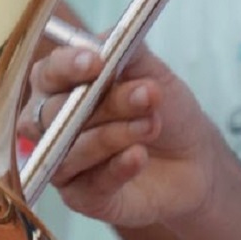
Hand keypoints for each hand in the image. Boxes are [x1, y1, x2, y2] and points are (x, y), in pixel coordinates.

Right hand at [26, 43, 224, 231]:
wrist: (193, 156)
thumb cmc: (162, 108)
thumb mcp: (150, 71)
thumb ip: (124, 51)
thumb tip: (100, 42)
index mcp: (59, 86)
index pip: (47, 74)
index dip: (66, 67)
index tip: (97, 62)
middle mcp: (51, 125)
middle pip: (56, 112)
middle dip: (105, 103)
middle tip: (146, 95)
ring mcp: (63, 162)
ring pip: (73, 148)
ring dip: (116, 134)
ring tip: (153, 123)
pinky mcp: (82, 197)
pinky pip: (92, 184)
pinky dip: (117, 167)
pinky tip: (139, 156)